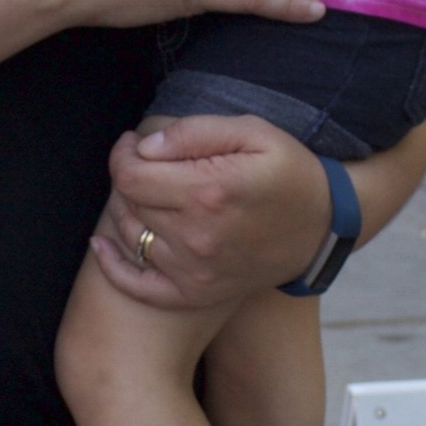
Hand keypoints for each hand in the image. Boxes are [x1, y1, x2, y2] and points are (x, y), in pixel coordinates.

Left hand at [93, 117, 330, 307]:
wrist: (323, 226)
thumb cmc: (289, 170)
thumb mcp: (252, 132)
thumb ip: (193, 132)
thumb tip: (145, 148)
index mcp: (207, 192)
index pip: (131, 175)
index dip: (123, 153)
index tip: (134, 144)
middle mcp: (197, 237)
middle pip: (128, 203)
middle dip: (128, 177)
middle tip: (144, 163)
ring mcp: (195, 272)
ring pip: (130, 236)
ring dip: (125, 210)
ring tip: (144, 191)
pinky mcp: (196, 294)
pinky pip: (138, 286)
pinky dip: (113, 267)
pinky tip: (102, 245)